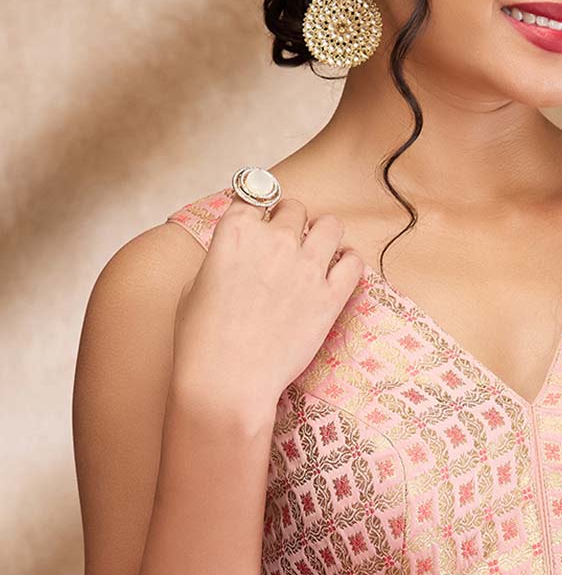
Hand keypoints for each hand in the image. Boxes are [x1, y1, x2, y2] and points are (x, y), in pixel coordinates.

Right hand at [171, 193, 365, 414]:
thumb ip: (222, 257)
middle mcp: (274, 240)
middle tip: (286, 246)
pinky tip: (340, 269)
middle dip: (290, 223)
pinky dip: (349, 261)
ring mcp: (306, 267)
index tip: (259, 222)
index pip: (254, 194)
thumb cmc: (201, 340)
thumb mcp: (194, 285)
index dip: (258, 210)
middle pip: (294, 208)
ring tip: (317, 252)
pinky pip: (354, 262)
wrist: (226, 380)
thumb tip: (238, 255)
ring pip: (330, 225)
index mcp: (234, 231)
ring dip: (323, 234)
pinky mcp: (330, 296)